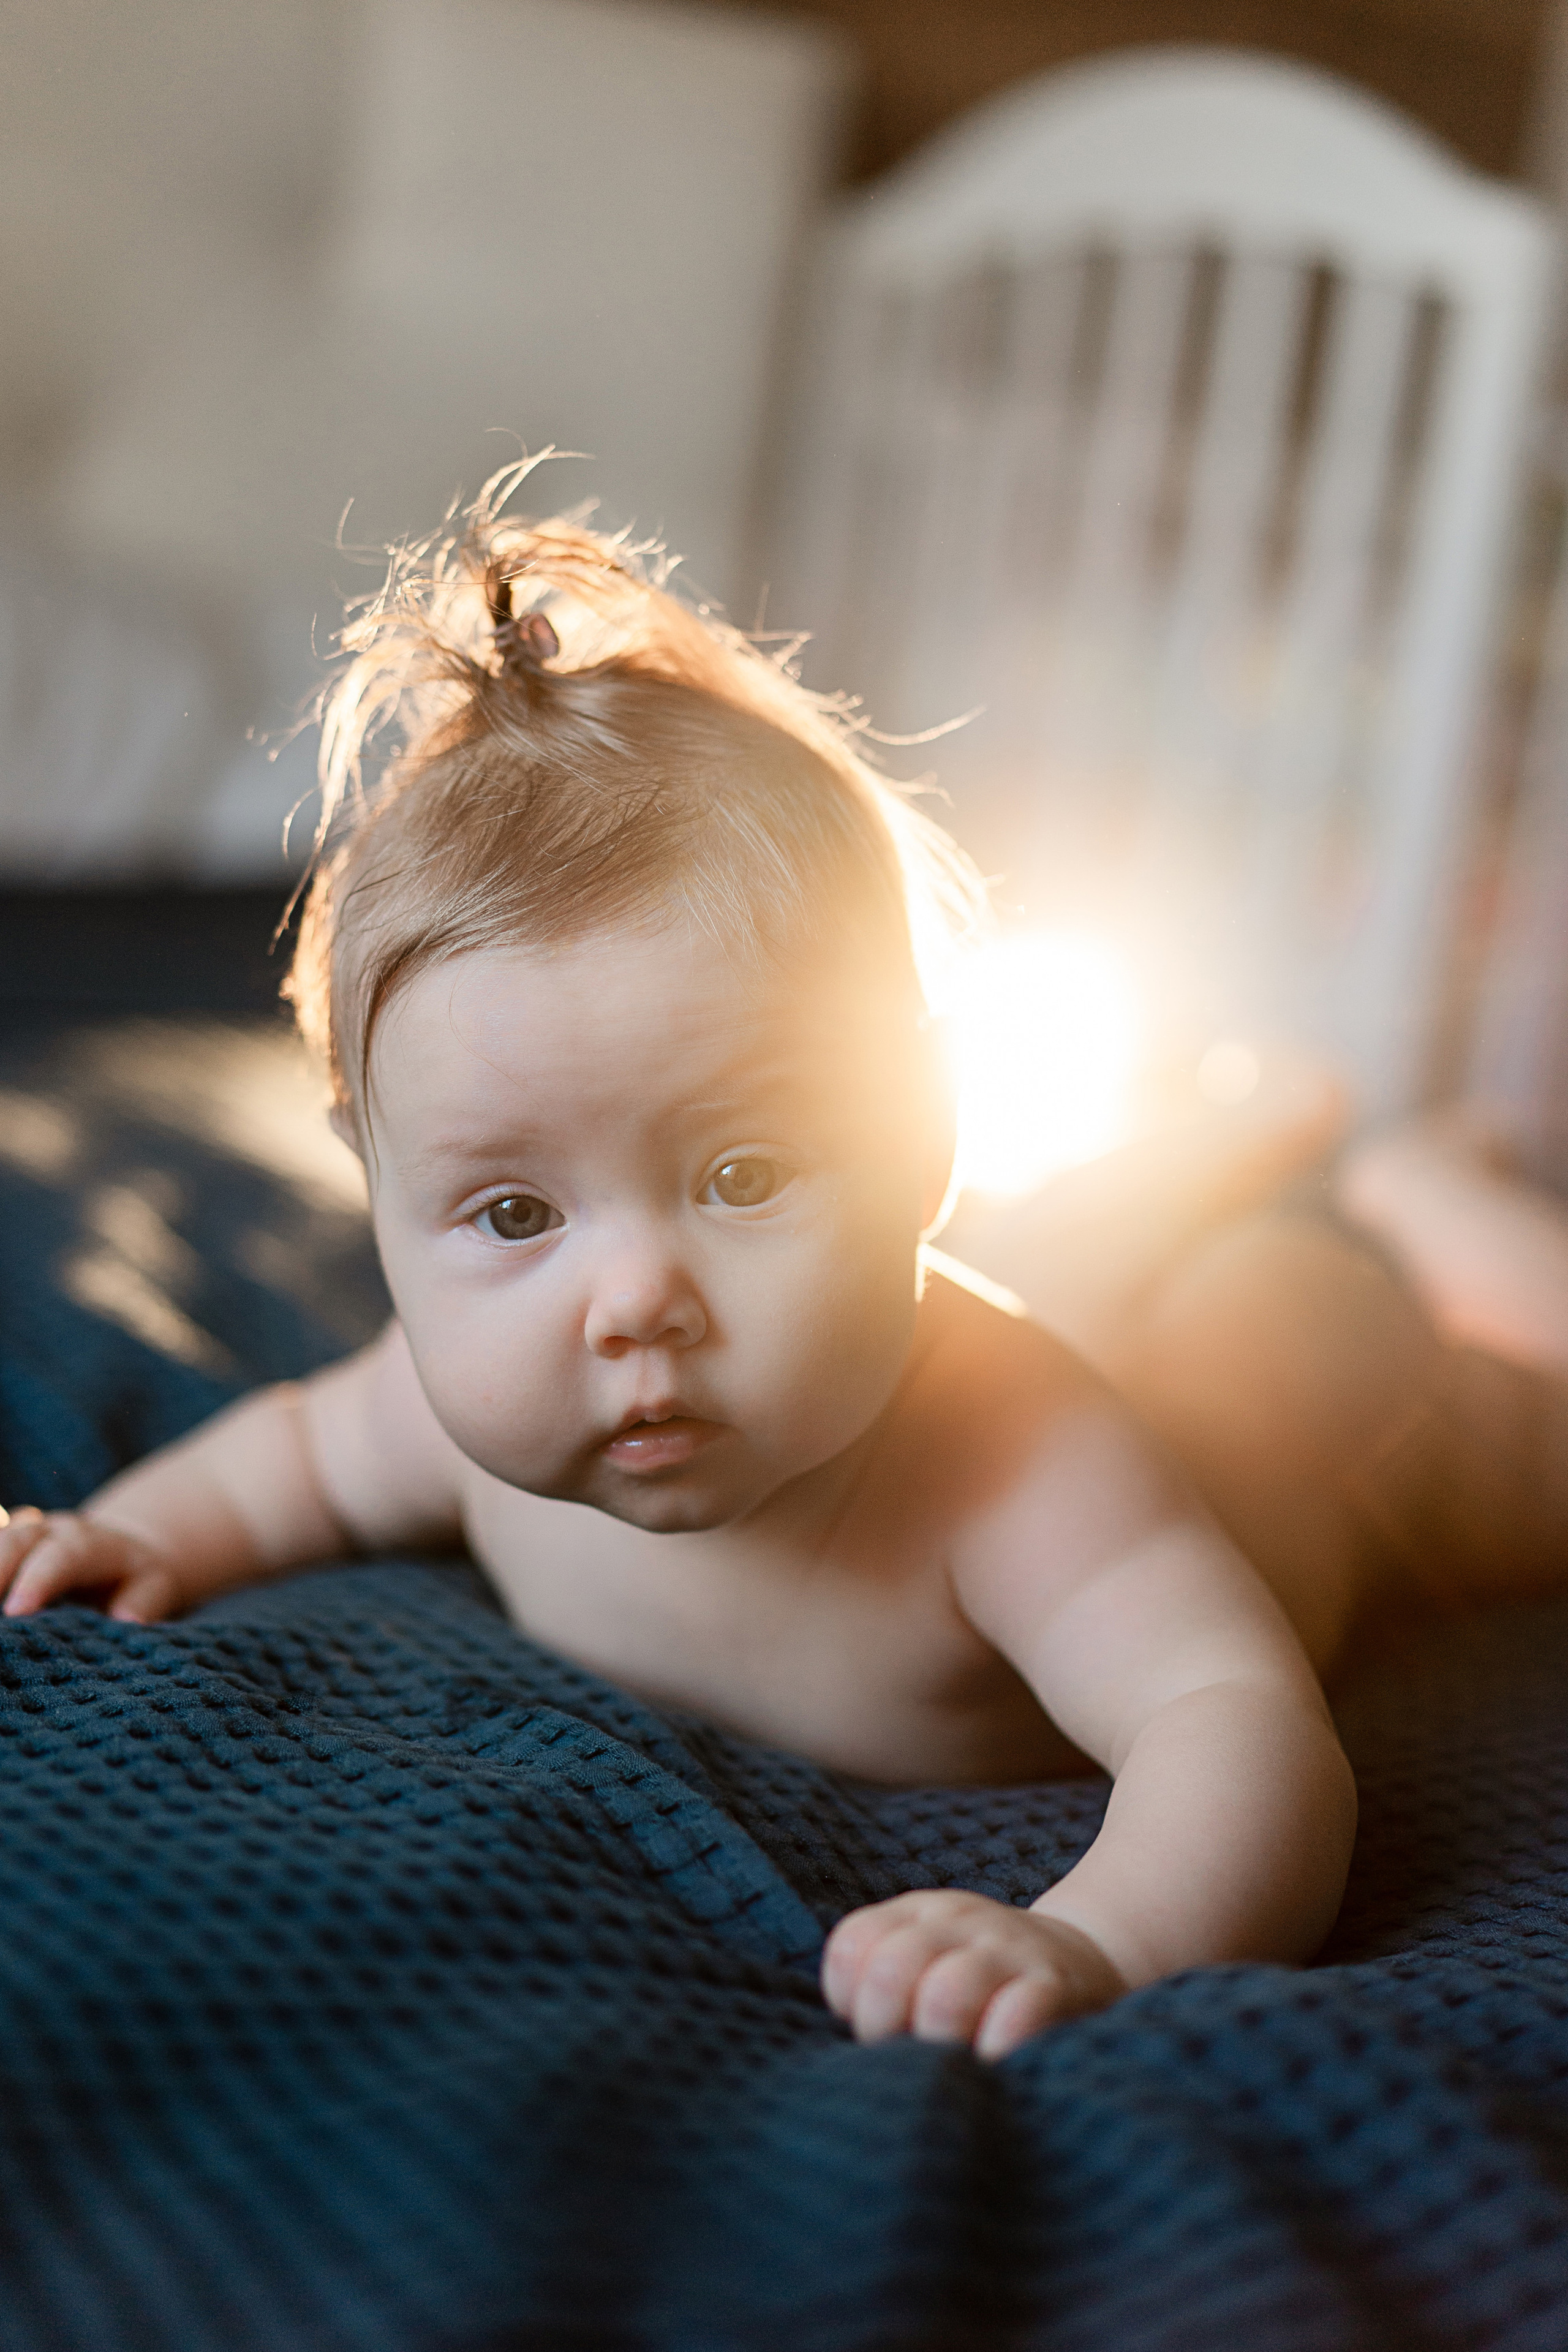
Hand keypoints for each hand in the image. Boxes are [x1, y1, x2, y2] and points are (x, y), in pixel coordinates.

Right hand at [0, 1507, 182, 1623]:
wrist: (122, 1550)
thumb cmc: (138, 1578)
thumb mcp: (154, 1586)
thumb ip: (143, 1602)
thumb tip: (125, 1619)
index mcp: (89, 1541)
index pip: (63, 1554)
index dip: (39, 1578)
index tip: (17, 1610)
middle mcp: (48, 1530)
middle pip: (15, 1541)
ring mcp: (18, 1535)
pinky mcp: (3, 1548)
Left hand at [821, 1888, 1125, 2058]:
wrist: (1082, 1961)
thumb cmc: (982, 1985)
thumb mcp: (928, 1963)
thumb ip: (883, 1989)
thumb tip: (843, 2056)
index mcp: (918, 1913)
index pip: (853, 1945)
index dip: (852, 2000)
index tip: (878, 2028)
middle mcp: (958, 1919)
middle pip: (891, 1969)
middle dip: (888, 2029)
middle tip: (911, 2055)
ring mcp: (1007, 1948)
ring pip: (946, 1992)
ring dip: (940, 2041)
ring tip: (953, 2063)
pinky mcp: (1054, 1984)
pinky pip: (1016, 2014)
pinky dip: (995, 2048)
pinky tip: (994, 2063)